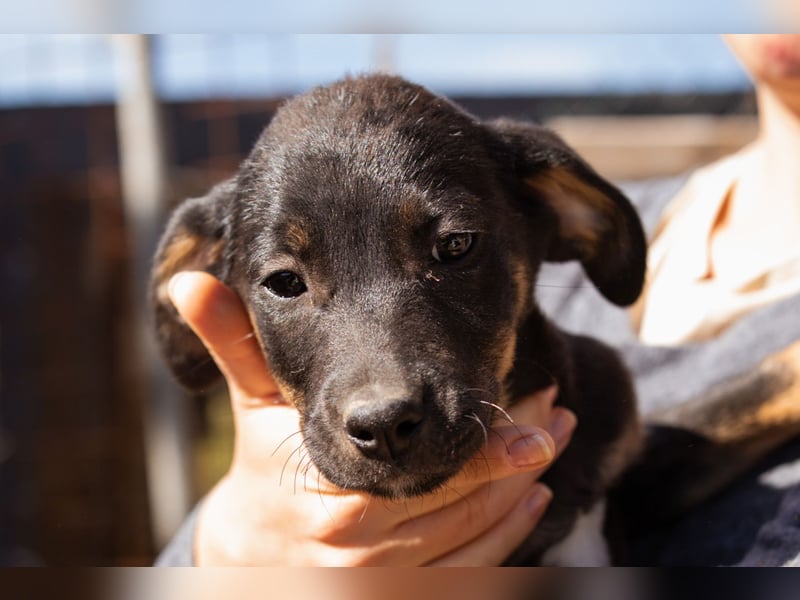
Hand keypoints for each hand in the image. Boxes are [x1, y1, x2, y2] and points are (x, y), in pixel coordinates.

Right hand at [168, 271, 576, 565]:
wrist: (253, 553)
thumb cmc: (265, 469)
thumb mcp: (253, 410)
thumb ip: (233, 346)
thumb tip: (188, 283)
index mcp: (339, 499)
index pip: (437, 465)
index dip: (493, 436)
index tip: (537, 393)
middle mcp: (369, 550)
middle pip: (468, 498)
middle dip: (521, 453)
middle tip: (557, 409)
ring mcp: (390, 583)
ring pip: (479, 537)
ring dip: (525, 489)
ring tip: (556, 441)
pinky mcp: (405, 597)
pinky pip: (474, 571)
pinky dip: (511, 535)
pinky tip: (533, 499)